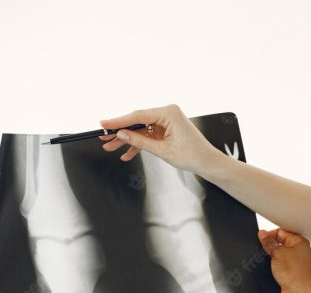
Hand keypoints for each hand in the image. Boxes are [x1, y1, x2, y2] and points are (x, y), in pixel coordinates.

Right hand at [98, 104, 225, 174]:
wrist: (207, 162)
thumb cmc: (193, 155)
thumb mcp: (162, 150)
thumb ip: (139, 141)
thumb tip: (121, 135)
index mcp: (169, 112)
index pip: (138, 115)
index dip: (119, 121)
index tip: (104, 124)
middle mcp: (168, 113)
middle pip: (137, 121)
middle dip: (121, 132)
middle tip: (104, 138)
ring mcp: (167, 121)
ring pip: (141, 129)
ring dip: (127, 140)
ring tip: (111, 148)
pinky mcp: (167, 129)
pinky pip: (148, 135)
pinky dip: (139, 144)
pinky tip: (127, 154)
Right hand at [257, 228, 310, 292]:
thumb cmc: (296, 273)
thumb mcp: (278, 253)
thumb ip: (269, 243)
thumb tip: (262, 233)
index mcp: (298, 241)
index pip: (281, 232)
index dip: (270, 235)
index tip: (261, 239)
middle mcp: (297, 251)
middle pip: (278, 244)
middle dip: (270, 249)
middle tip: (265, 252)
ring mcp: (293, 263)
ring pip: (277, 257)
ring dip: (271, 260)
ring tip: (269, 264)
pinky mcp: (289, 274)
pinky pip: (277, 268)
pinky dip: (272, 269)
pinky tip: (270, 271)